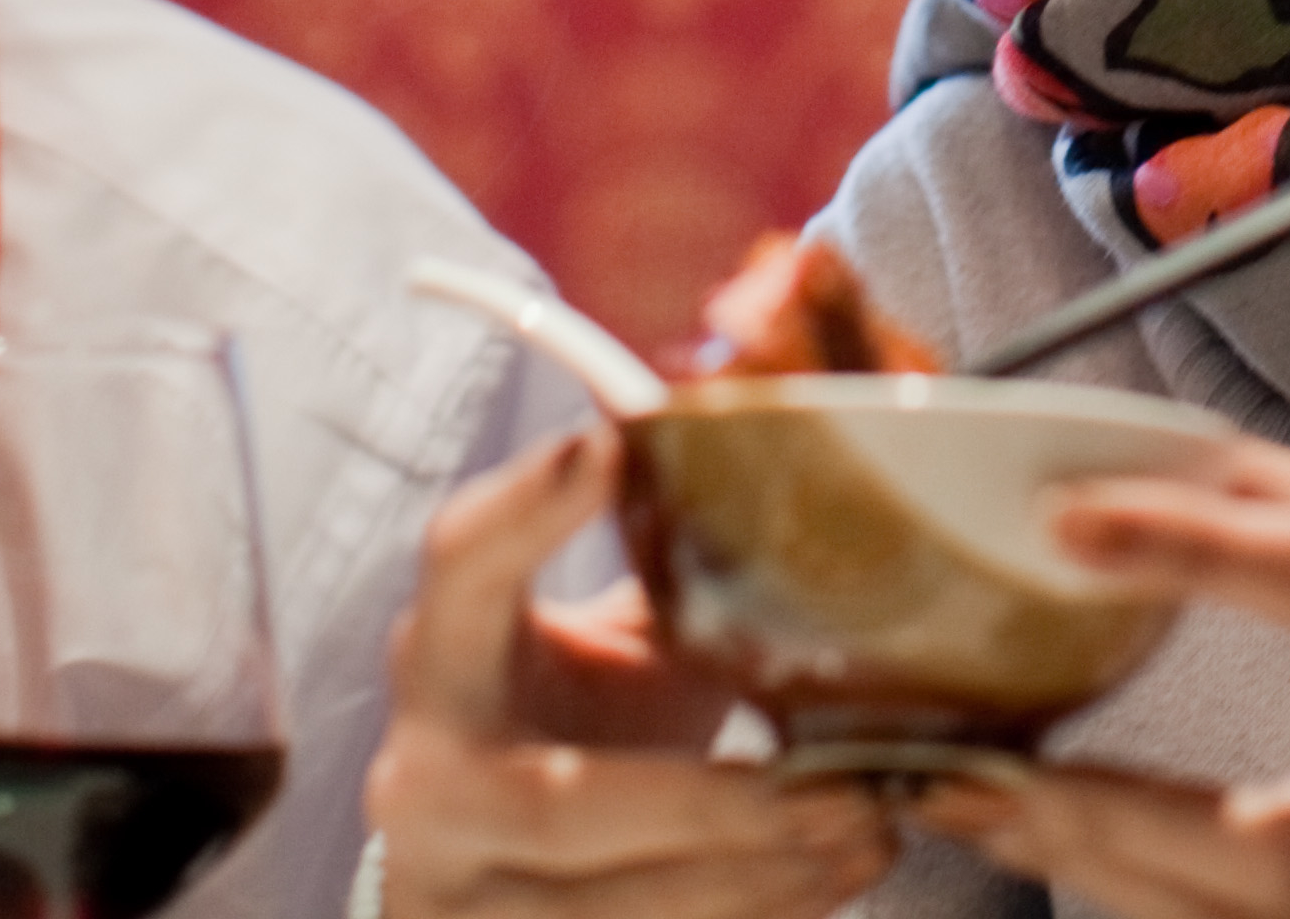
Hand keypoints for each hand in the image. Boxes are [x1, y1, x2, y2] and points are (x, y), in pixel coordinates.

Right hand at [364, 424, 895, 918]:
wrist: (492, 864)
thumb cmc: (579, 723)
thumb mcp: (618, 639)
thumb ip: (683, 557)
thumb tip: (817, 419)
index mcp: (443, 658)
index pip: (458, 567)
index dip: (523, 506)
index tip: (608, 445)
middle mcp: (422, 778)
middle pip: (559, 798)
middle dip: (713, 802)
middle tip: (842, 786)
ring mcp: (448, 892)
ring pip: (603, 908)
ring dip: (753, 883)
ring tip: (866, 834)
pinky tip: (833, 884)